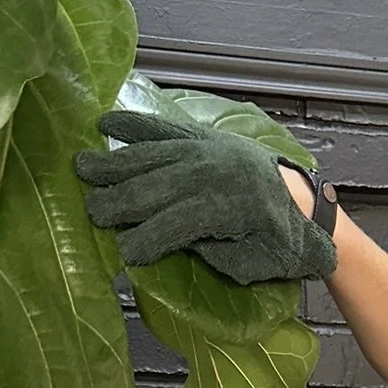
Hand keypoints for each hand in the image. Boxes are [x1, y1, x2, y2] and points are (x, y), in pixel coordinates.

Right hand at [75, 109, 337, 284]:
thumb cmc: (278, 245)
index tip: (123, 253)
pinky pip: (163, 129)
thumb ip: (210, 252)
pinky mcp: (203, 138)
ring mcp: (207, 150)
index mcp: (229, 208)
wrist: (306, 205)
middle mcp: (214, 173)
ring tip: (82, 166)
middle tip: (90, 212)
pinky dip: (133, 125)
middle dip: (119, 199)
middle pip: (156, 185)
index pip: (175, 224)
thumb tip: (167, 243)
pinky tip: (105, 123)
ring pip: (153, 154)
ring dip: (115, 161)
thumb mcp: (249, 263)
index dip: (146, 240)